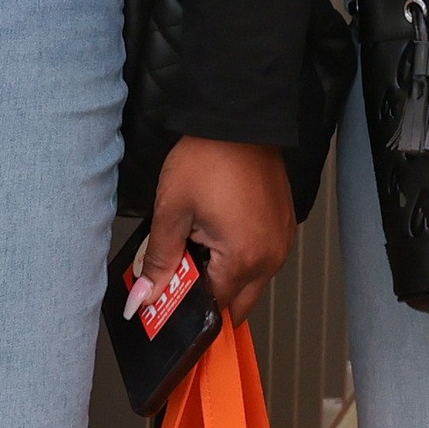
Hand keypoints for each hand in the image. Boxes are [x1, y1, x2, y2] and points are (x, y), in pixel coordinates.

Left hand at [143, 137, 294, 319]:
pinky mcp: (284, 228)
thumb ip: (159, 261)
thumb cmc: (208, 159)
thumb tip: (144, 299)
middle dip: (208, 292)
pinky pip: (262, 259)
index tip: (168, 290)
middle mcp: (270, 258)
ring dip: (224, 274)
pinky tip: (219, 231)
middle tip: (182, 266)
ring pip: (250, 282)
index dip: (186, 303)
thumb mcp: (172, 210)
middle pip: (236, 302)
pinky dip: (241, 257)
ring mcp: (281, 243)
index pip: (212, 306)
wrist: (239, 122)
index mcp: (243, 259)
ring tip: (199, 241)